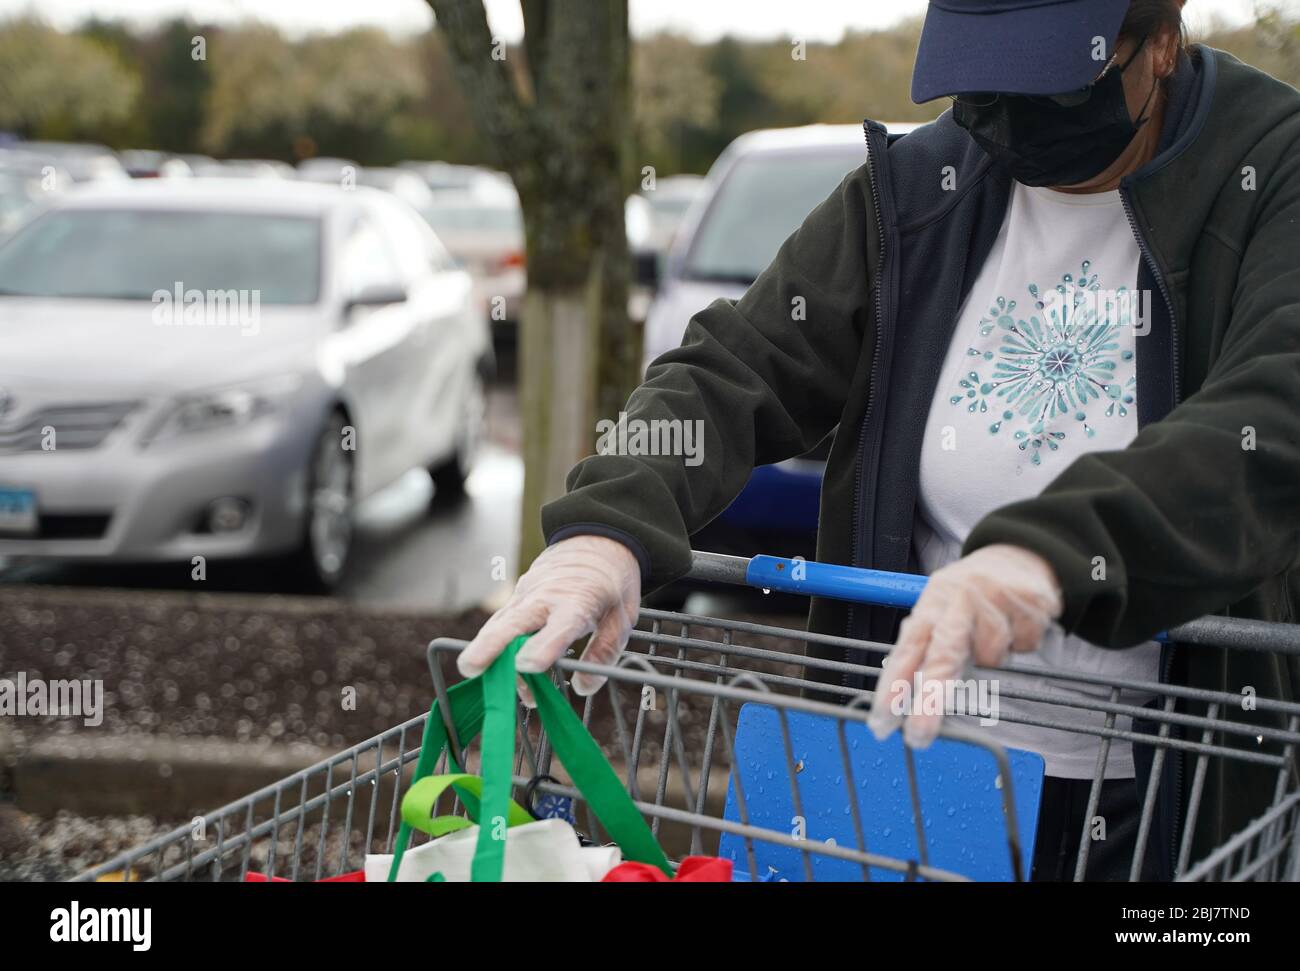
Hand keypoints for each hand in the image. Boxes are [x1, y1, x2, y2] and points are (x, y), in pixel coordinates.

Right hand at [458, 534, 641, 697]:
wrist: (597, 539)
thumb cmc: (611, 581)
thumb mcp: (622, 617)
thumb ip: (604, 653)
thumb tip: (584, 687)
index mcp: (578, 601)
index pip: (559, 626)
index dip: (542, 647)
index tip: (527, 666)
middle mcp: (547, 596)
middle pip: (514, 621)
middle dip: (490, 646)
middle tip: (469, 668)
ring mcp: (528, 593)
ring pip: (499, 622)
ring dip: (485, 648)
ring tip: (475, 674)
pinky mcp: (518, 596)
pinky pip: (502, 621)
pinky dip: (493, 643)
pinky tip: (496, 669)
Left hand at [867, 544, 1062, 747]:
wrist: (1020, 552)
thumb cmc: (971, 591)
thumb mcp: (939, 606)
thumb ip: (925, 643)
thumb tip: (901, 692)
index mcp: (931, 603)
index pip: (906, 650)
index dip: (892, 687)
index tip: (882, 722)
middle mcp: (959, 599)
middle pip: (942, 656)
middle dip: (929, 701)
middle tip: (919, 735)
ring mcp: (995, 598)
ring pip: (992, 656)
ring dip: (993, 656)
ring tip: (994, 632)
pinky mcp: (1028, 601)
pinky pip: (1024, 645)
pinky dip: (1021, 642)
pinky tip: (1017, 623)